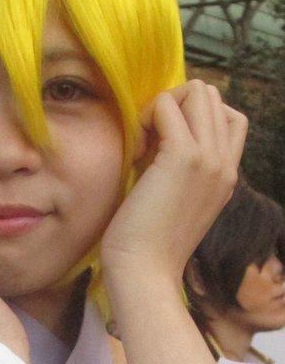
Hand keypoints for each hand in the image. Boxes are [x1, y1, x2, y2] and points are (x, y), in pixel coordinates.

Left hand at [101, 81, 247, 288]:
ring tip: (143, 146)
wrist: (144, 273)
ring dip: (161, 107)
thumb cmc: (146, 244)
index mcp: (226, 175)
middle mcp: (225, 164)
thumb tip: (159, 132)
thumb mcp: (174, 200)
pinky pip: (166, 104)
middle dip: (174, 105)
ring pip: (195, 90)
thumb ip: (179, 168)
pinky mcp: (184, 157)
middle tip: (148, 142)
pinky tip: (135, 153)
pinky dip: (144, 118)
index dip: (190, 117)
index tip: (161, 147)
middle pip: (211, 95)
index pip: (228, 116)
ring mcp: (210, 158)